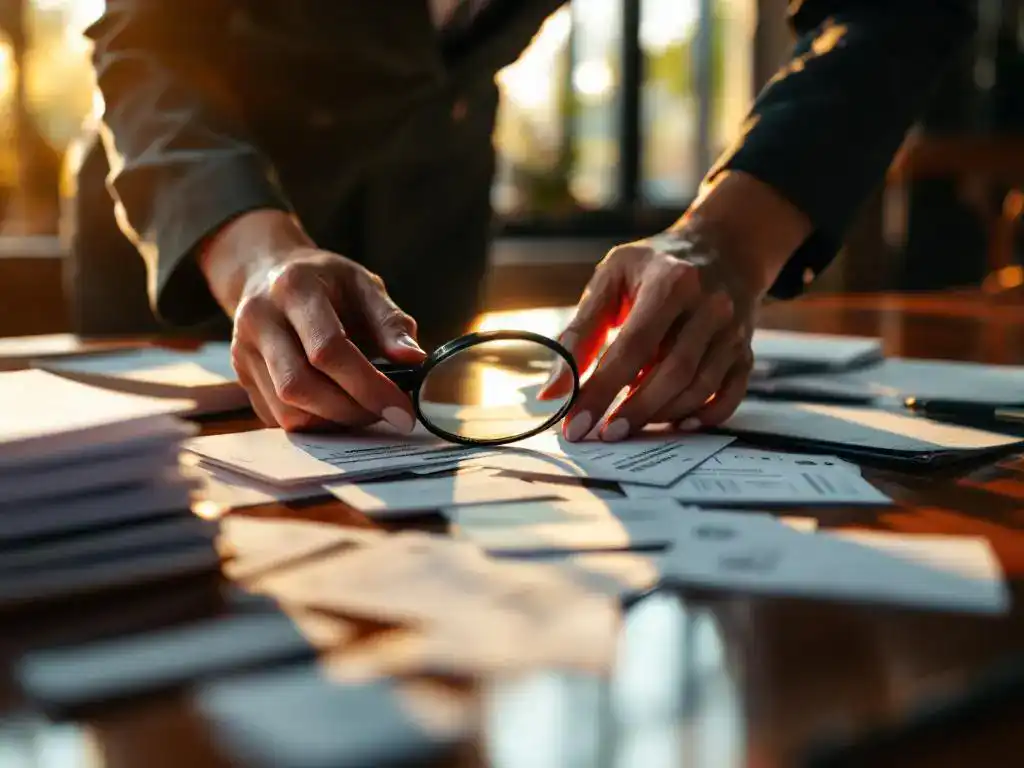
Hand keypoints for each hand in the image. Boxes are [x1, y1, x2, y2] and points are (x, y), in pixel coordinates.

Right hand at [200, 210, 424, 431]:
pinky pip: (277, 418)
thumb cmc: (325, 281)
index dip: (368, 386)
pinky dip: (314, 423)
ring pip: (286, 409)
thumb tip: (415, 359)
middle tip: (387, 415)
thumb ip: (390, 321)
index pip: (328, 349)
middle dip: (351, 410)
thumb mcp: (363, 284)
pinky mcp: (242, 377)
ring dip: (333, 422)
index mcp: (293, 288)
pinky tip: (339, 410)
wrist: (268, 273)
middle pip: (301, 386)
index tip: (402, 408)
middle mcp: (258, 319)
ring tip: (365, 411)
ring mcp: (242, 351)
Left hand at [538, 171, 810, 441]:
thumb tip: (556, 390)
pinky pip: (730, 395)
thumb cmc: (656, 264)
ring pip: (699, 388)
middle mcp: (709, 306)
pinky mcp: (745, 351)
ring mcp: (733, 331)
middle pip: (672, 372)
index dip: (603, 389)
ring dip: (661, 415)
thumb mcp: (612, 277)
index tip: (578, 423)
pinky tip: (676, 423)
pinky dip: (703, 417)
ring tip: (629, 424)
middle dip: (634, 411)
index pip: (633, 346)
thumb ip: (582, 330)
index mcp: (671, 282)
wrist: (724, 247)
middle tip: (604, 435)